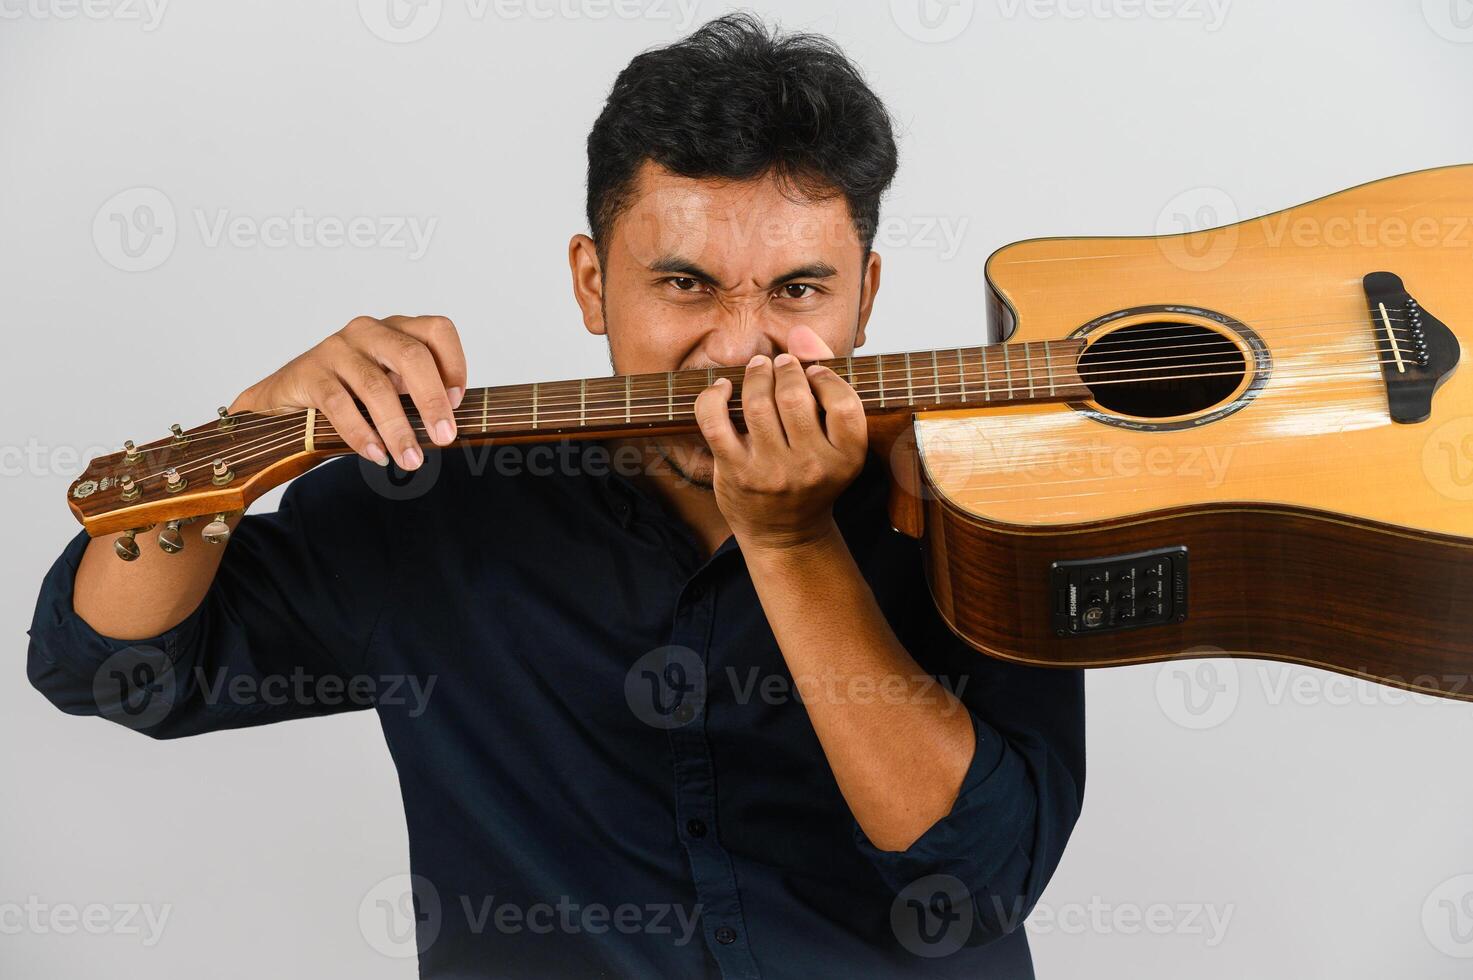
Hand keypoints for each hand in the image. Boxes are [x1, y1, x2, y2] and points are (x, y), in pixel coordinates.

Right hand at [228, 315, 466, 469]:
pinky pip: (340, 405)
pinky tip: (376, 455)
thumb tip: (450, 426)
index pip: (438, 330)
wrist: (285, 396)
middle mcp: (369, 331)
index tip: (458, 402)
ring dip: (398, 428)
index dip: (454, 364)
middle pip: (412, 355)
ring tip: (411, 460)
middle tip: (444, 437)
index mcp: (396, 329)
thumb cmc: (350, 392)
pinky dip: (361, 434)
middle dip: (432, 400)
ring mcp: (337, 349)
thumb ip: (418, 395)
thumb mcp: (391, 386)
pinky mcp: (310, 373)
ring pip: (376, 386)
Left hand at [693, 326, 867, 550]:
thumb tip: (800, 331)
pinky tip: (722, 387)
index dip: (825, 376)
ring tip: (758, 369)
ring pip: (757, 403)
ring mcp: (771, 473)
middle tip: (780, 364)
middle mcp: (812, 468)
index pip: (843, 401)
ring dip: (755, 375)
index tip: (813, 373)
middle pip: (794, 395)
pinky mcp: (736, 474)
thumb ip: (828, 379)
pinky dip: (714, 396)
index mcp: (847, 458)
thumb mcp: (836, 439)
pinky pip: (716, 422)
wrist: (786, 533)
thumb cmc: (812, 474)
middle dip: (785, 369)